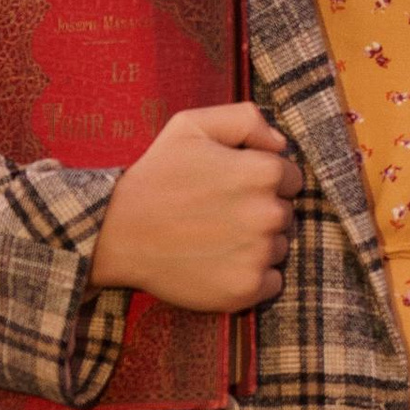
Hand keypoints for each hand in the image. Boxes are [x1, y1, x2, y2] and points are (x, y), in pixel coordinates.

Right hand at [89, 103, 300, 310]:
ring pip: (278, 247)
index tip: (232, 187)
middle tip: (218, 213)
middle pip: (286, 214)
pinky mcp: (247, 289)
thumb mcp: (191, 125)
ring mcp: (259, 254)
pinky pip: (272, 281)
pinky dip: (252, 275)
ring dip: (256, 244)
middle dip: (260, 212)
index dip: (262, 180)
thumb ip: (245, 120)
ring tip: (214, 237)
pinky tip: (219, 263)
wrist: (118, 233)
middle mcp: (269, 214)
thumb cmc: (155, 176)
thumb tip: (282, 144)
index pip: (291, 179)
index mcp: (263, 172)